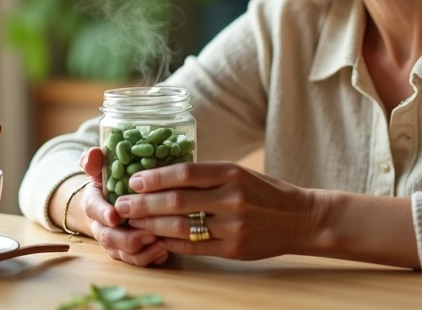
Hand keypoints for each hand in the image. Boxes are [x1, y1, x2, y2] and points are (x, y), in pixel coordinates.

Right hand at [76, 147, 168, 266]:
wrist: (110, 204)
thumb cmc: (111, 183)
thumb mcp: (101, 169)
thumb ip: (95, 160)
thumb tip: (94, 153)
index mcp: (93, 203)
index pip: (93, 209)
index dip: (103, 213)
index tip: (115, 216)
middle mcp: (101, 227)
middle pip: (109, 238)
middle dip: (128, 237)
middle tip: (149, 231)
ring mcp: (116, 243)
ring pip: (125, 254)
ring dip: (143, 250)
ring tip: (161, 241)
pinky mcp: (130, 253)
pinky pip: (138, 262)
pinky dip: (152, 257)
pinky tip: (165, 248)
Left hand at [115, 162, 312, 259]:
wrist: (300, 218)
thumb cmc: (265, 192)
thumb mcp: (239, 173)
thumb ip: (206, 175)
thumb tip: (162, 175)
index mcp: (231, 173)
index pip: (185, 172)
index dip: (155, 177)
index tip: (133, 179)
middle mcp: (232, 198)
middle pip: (177, 201)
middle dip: (143, 203)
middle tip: (121, 204)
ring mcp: (233, 226)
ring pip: (182, 226)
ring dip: (152, 225)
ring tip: (132, 223)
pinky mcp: (233, 249)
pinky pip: (194, 246)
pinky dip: (171, 243)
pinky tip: (155, 238)